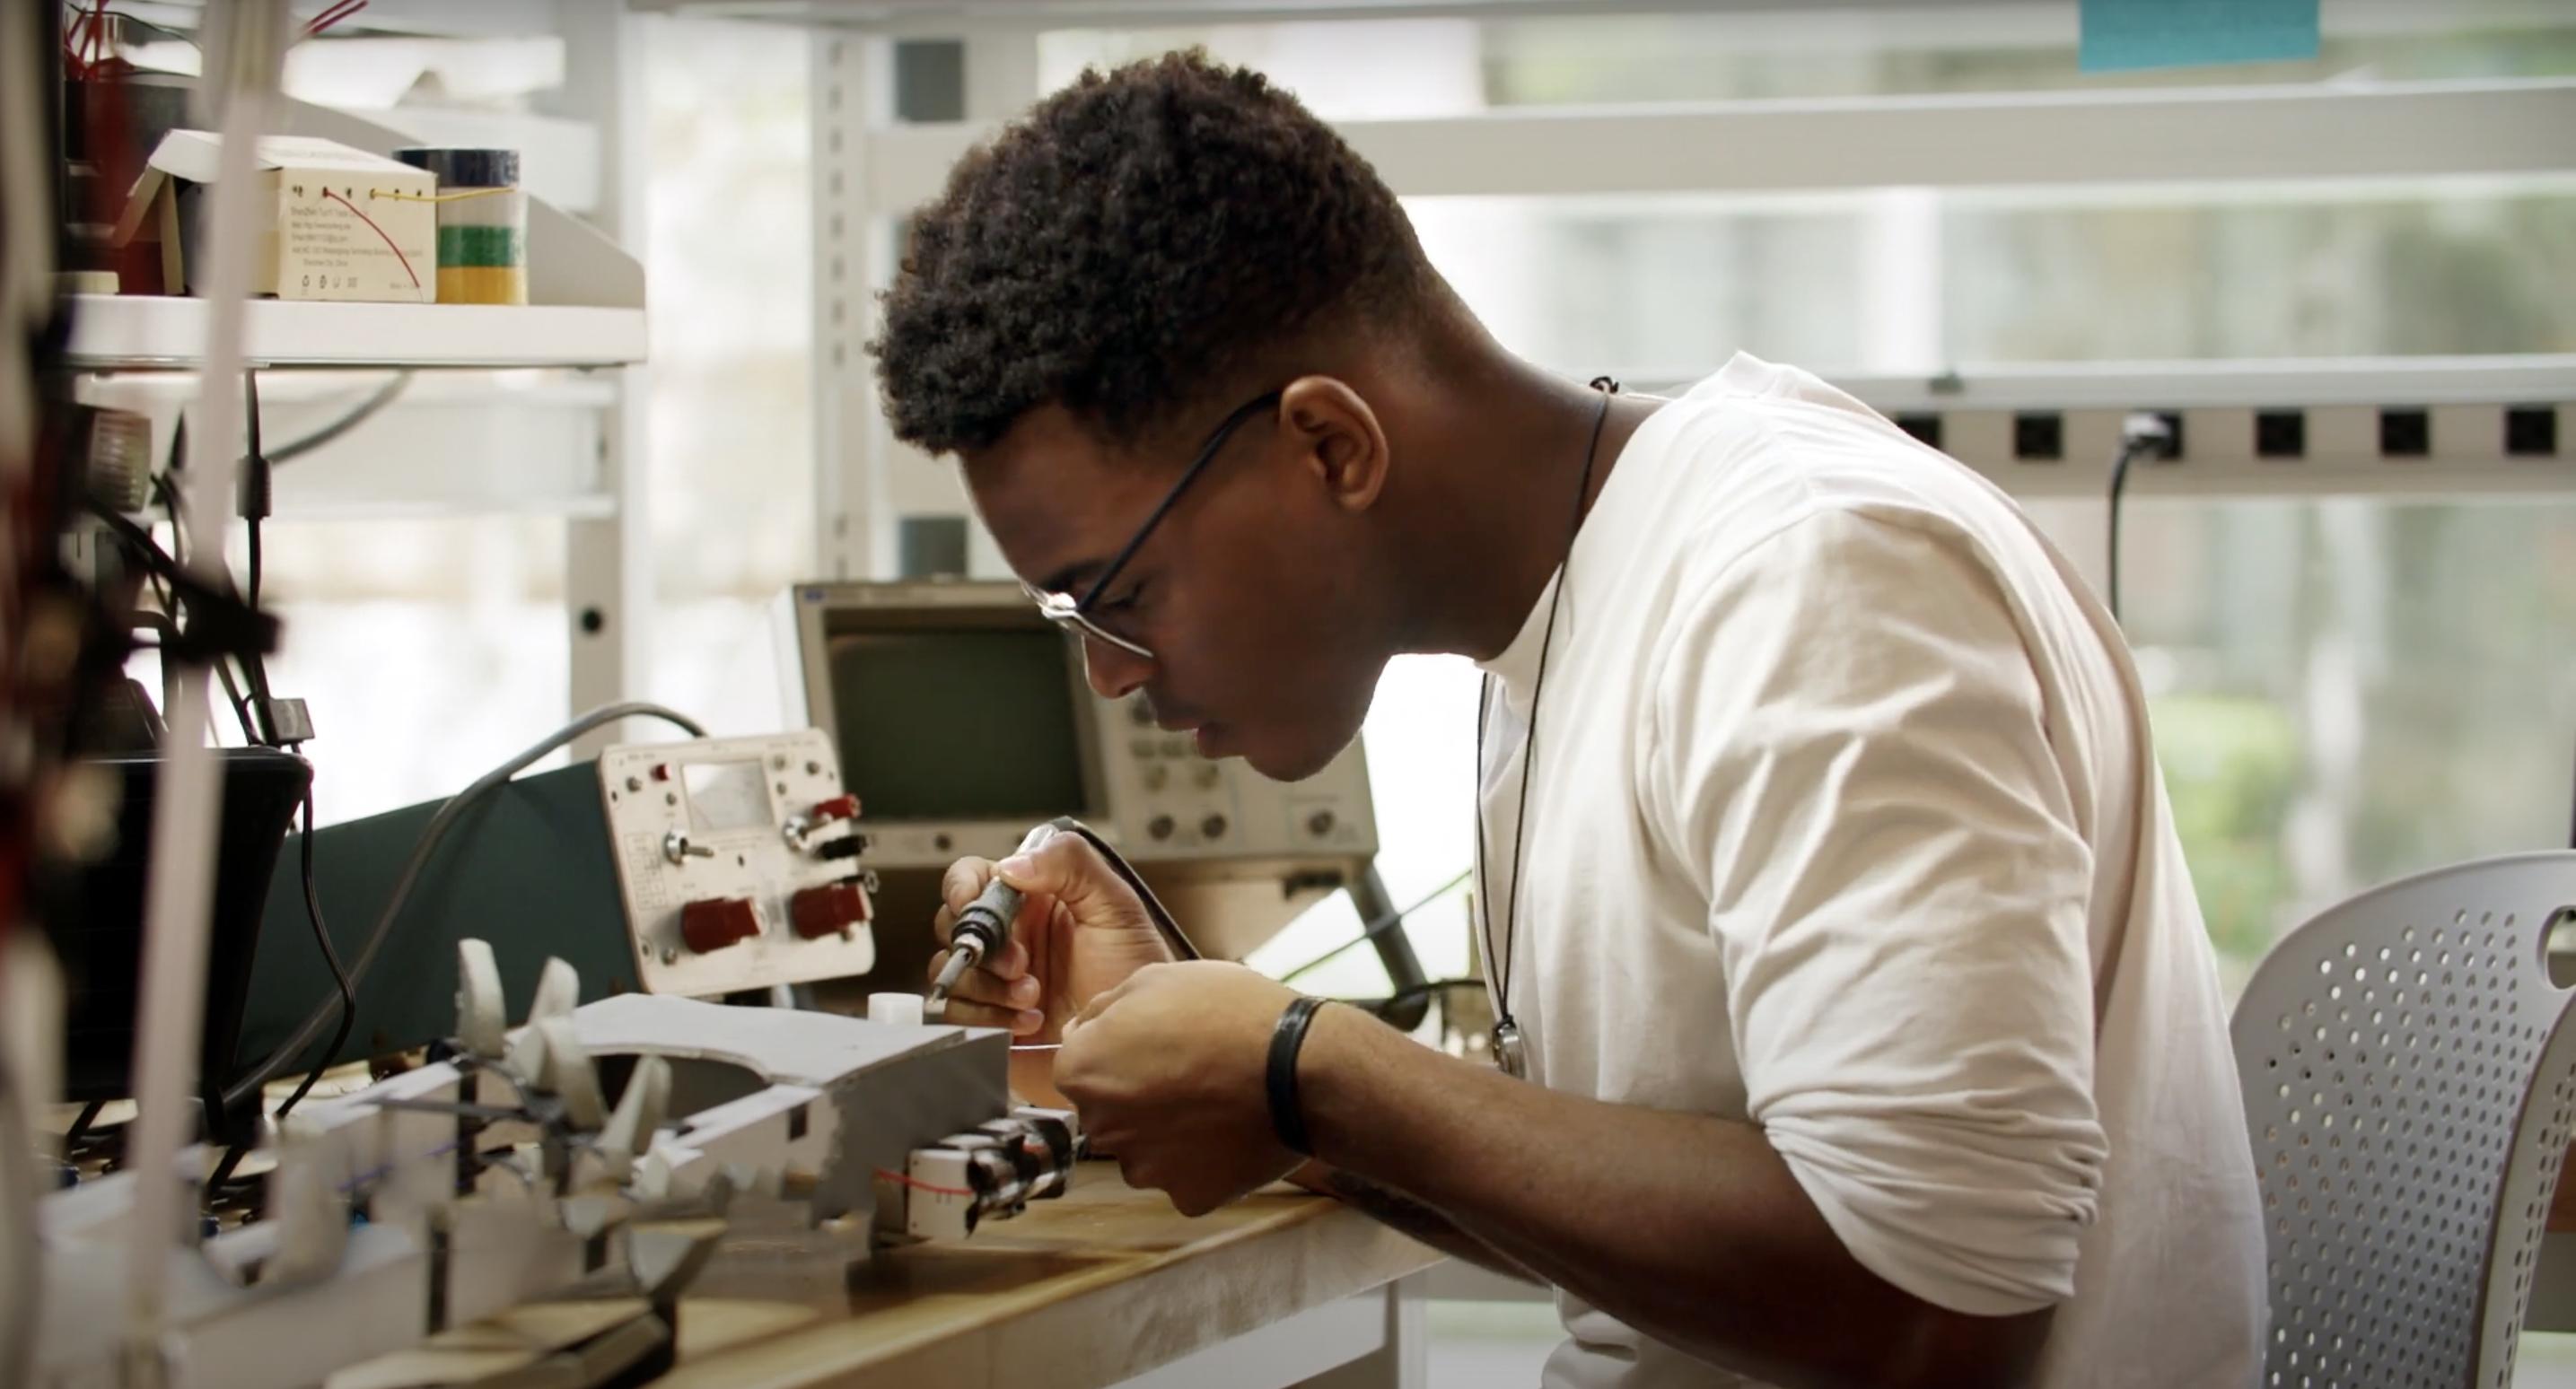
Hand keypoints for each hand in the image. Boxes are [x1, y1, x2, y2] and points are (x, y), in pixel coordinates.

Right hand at [930, 831, 1173, 1039]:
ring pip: (948, 971)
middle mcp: (1006, 937)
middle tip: (1020, 965)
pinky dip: (985, 1018)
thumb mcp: (1115, 906)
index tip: (969, 903)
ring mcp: (994, 981)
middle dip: (981, 946)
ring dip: (988, 986)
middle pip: (951, 926)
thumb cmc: (1133, 971)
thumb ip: (1071, 865)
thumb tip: (1011, 866)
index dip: (960, 887)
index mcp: (1029, 899)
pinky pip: (954, 1014)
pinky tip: (1027, 1022)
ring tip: (1034, 998)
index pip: (972, 877)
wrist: (1140, 1037)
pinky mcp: (988, 1022)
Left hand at [1055, 961, 1307, 1215]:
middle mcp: (1101, 1126)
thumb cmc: (1230, 1014)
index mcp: (1083, 1071)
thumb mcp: (1157, 979)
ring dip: (1165, 1131)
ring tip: (1213, 1100)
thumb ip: (1104, 1008)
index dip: (1117, 1049)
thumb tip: (1082, 1027)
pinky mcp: (1186, 1196)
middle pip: (1108, 1111)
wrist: (1297, 1067)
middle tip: (1188, 1069)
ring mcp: (1143, 1168)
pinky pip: (1184, 1178)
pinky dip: (1202, 1160)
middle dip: (1136, 1094)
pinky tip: (1229, 1130)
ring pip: (1142, 1149)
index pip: (1077, 1065)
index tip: (1153, 1042)